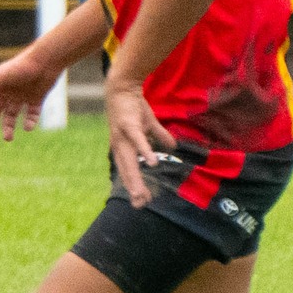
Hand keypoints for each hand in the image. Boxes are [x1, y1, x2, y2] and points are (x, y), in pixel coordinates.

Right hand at [0, 49, 60, 141]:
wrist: (46, 61)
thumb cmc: (20, 67)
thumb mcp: (0, 78)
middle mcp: (6, 90)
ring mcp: (21, 94)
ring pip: (12, 115)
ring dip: (8, 127)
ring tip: (7, 138)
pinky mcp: (36, 98)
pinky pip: (31, 113)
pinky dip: (30, 121)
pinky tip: (27, 127)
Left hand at [105, 79, 176, 207]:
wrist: (123, 87)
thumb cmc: (134, 107)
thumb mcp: (149, 125)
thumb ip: (160, 137)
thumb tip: (173, 147)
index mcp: (123, 147)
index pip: (127, 170)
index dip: (133, 185)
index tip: (141, 201)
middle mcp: (120, 146)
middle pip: (127, 171)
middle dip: (133, 189)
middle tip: (140, 205)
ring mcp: (123, 137)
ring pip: (129, 162)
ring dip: (135, 178)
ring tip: (141, 194)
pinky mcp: (130, 125)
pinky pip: (138, 142)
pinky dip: (145, 153)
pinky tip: (153, 164)